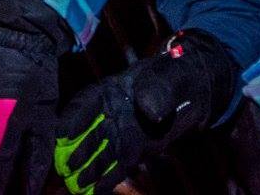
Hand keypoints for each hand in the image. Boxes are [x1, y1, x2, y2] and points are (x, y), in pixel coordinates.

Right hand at [54, 30, 238, 194]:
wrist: (198, 90)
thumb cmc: (179, 76)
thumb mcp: (169, 76)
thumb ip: (158, 91)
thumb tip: (148, 109)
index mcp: (114, 89)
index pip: (86, 103)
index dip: (73, 119)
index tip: (62, 136)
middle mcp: (111, 112)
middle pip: (87, 133)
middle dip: (73, 151)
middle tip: (63, 168)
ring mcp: (121, 132)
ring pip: (99, 153)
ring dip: (86, 170)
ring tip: (75, 186)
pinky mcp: (133, 149)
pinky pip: (116, 166)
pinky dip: (105, 179)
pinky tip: (93, 192)